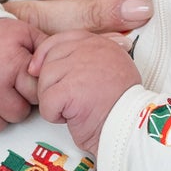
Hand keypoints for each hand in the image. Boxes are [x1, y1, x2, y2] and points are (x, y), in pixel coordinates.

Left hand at [30, 29, 141, 156]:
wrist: (130, 130)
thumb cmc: (119, 108)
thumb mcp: (107, 72)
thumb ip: (86, 59)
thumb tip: (48, 60)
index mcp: (101, 45)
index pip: (61, 39)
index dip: (46, 55)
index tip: (41, 70)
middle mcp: (91, 50)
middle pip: (50, 60)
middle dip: (51, 83)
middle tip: (68, 100)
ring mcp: (81, 67)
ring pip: (45, 80)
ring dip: (53, 100)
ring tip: (74, 109)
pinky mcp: (71, 89)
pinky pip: (47, 100)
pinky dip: (54, 114)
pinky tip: (72, 118)